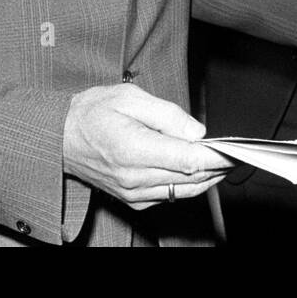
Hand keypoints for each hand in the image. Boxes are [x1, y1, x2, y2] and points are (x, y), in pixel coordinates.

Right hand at [62, 83, 230, 209]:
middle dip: (218, 166)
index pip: (187, 161)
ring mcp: (132, 193)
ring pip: (184, 191)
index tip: (236, 150)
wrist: (59, 136)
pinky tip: (198, 168)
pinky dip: (189, 183)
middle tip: (237, 152)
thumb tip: (198, 132)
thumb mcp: (131, 98)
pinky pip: (171, 196)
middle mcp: (133, 178)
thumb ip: (168, 115)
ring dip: (208, 177)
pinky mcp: (133, 200)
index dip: (217, 157)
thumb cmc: (93, 112)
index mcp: (133, 150)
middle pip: (191, 178)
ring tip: (225, 159)